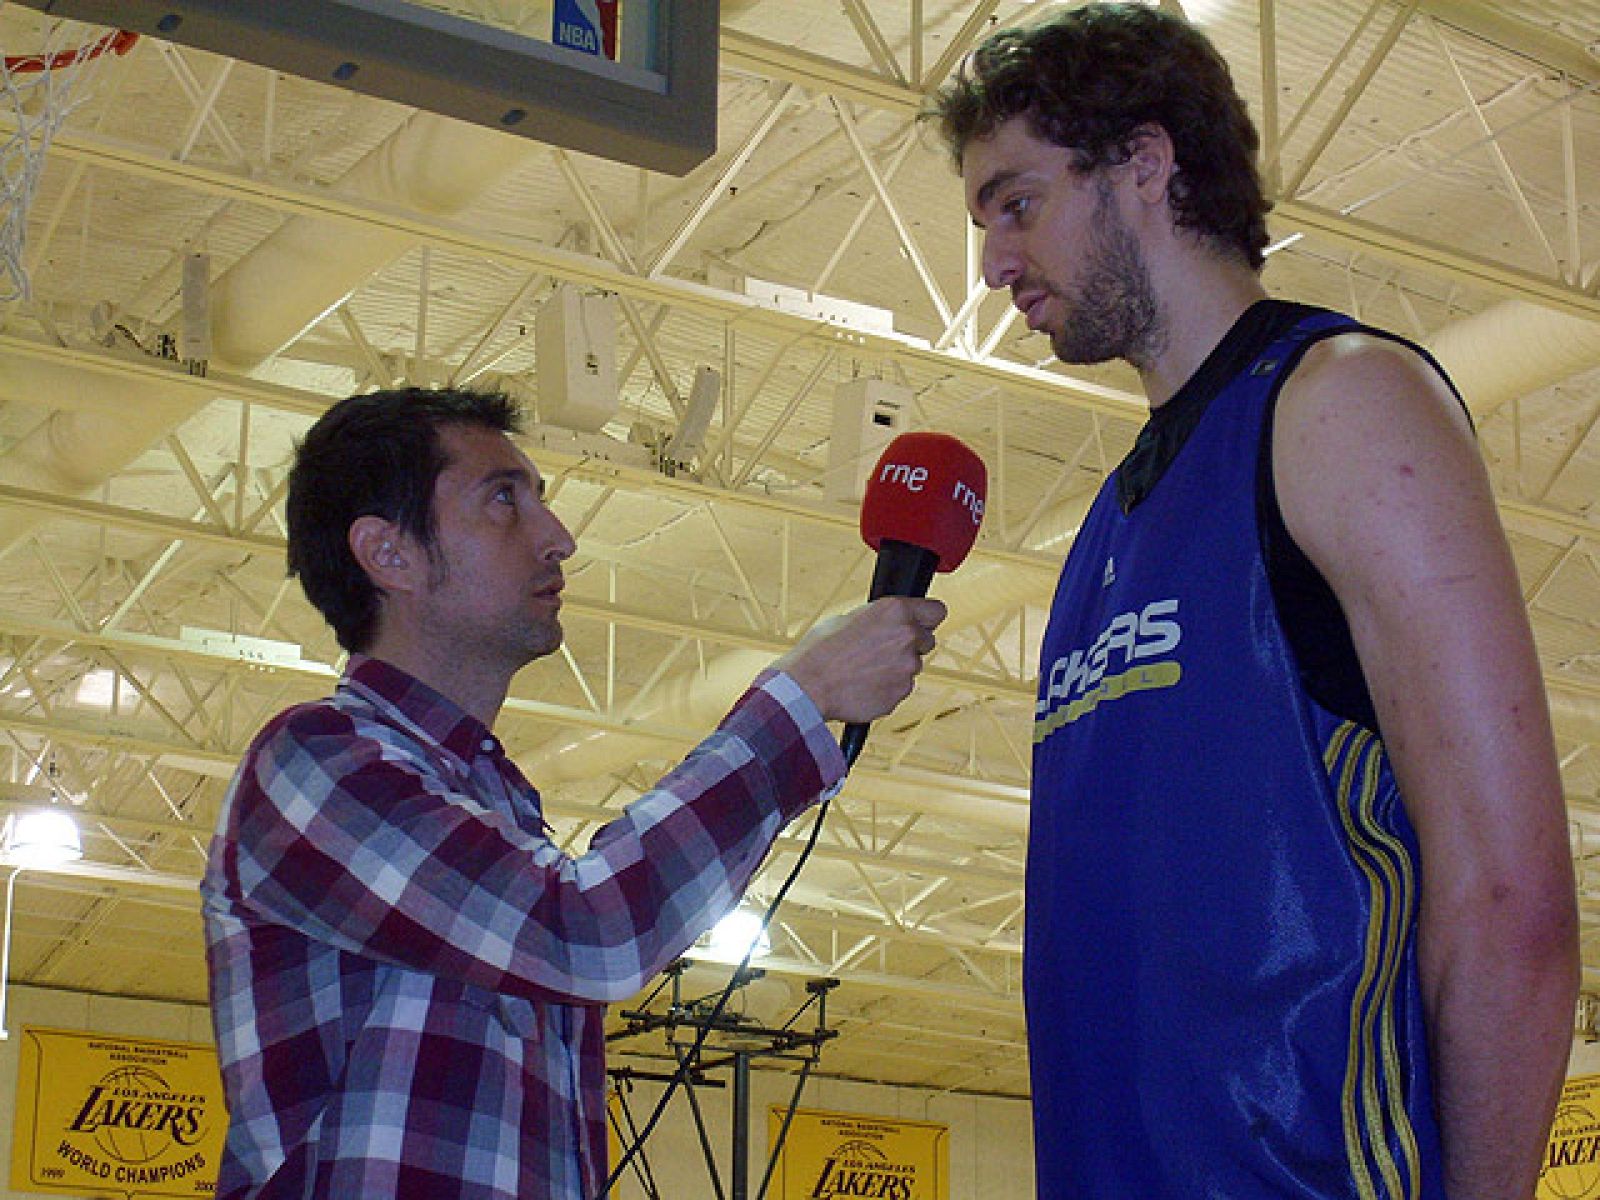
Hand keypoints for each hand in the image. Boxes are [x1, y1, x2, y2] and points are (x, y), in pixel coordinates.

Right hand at [774, 597, 946, 723]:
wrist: (808, 686)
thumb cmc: (820, 650)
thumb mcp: (847, 617)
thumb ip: (879, 619)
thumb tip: (888, 623)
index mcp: (895, 611)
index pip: (937, 610)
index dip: (927, 618)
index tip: (922, 624)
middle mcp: (907, 636)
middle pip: (926, 640)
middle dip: (910, 645)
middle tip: (881, 651)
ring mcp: (907, 667)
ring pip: (912, 666)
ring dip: (896, 668)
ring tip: (864, 670)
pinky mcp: (902, 692)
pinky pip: (900, 688)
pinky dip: (887, 688)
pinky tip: (863, 685)